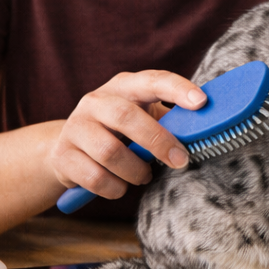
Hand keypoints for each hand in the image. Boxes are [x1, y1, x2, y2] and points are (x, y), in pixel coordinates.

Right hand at [48, 70, 205, 199]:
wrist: (67, 148)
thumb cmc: (119, 131)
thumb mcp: (144, 116)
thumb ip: (169, 119)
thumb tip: (206, 126)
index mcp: (124, 86)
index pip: (153, 80)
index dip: (178, 89)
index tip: (201, 102)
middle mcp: (96, 101)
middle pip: (127, 117)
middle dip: (158, 141)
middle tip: (181, 160)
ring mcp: (75, 127)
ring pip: (110, 151)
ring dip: (135, 170)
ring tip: (144, 175)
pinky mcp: (62, 156)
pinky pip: (94, 177)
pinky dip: (115, 187)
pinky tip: (121, 186)